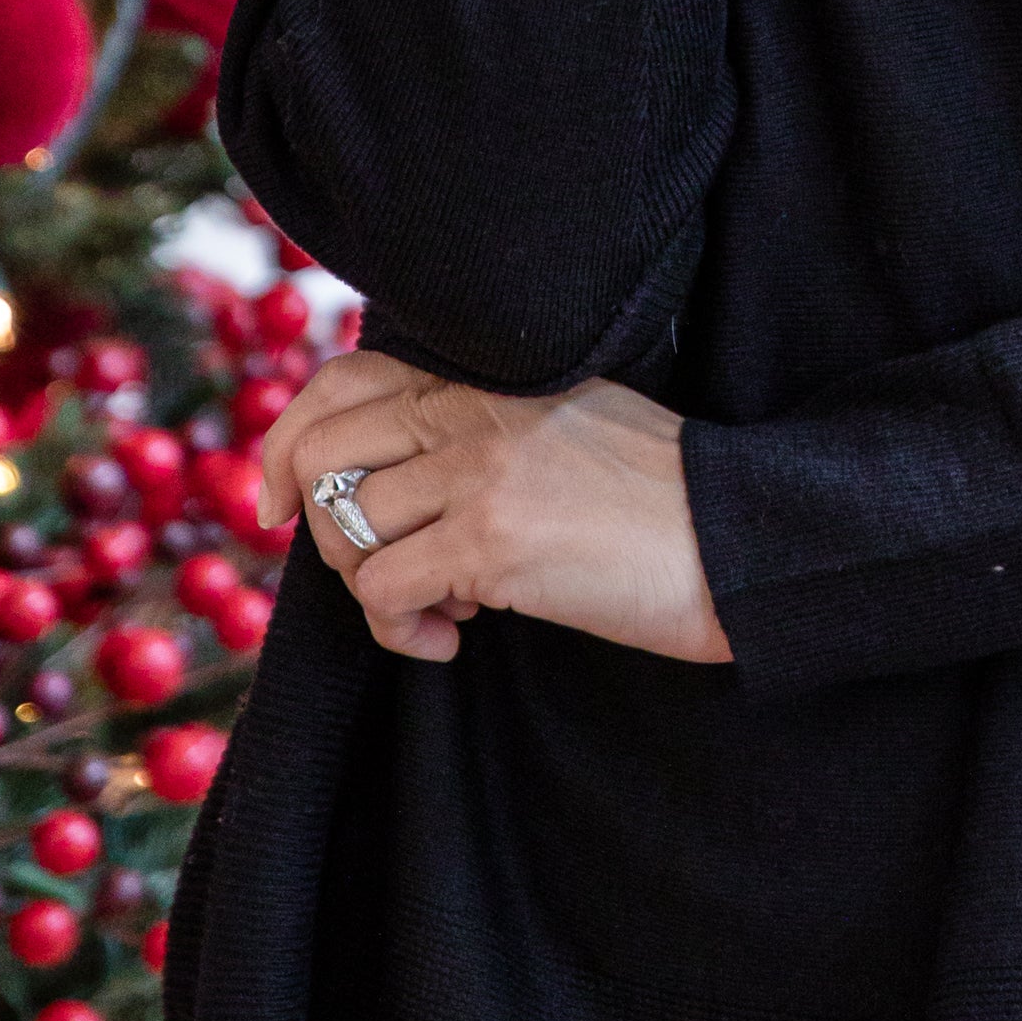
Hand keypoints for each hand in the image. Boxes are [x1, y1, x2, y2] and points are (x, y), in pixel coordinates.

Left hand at [260, 350, 729, 668]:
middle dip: (315, 529)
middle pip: (320, 454)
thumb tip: (403, 476)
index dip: (288, 440)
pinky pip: (383, 592)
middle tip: (367, 574)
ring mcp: (479, 475)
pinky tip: (452, 641)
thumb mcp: (572, 421)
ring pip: (345, 530)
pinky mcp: (492, 544)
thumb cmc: (667, 499)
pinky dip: (400, 631)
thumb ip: (490, 425)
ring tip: (436, 611)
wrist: (743, 539)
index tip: (278, 500)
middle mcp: (472, 414)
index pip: (344, 380)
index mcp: (489, 379)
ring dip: (372, 589)